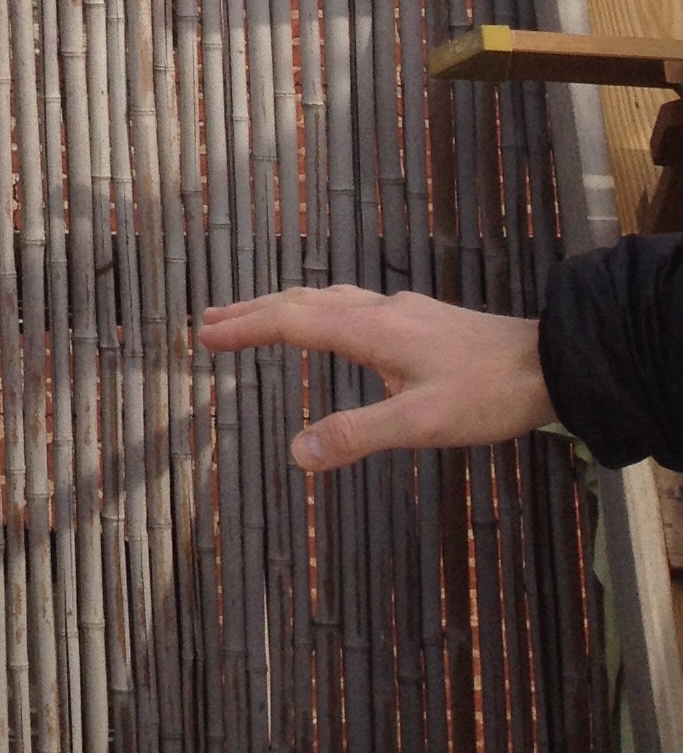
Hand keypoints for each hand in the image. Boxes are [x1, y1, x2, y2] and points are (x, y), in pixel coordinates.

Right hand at [196, 284, 551, 471]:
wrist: (548, 361)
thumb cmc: (486, 394)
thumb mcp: (420, 424)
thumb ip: (357, 435)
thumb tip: (296, 453)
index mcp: (369, 331)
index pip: (290, 321)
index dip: (244, 328)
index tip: (204, 336)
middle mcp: (377, 311)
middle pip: (300, 303)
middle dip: (252, 312)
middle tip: (210, 325)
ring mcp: (399, 311)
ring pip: (326, 299)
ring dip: (283, 308)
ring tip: (256, 319)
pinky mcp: (418, 319)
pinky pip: (350, 305)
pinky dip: (318, 310)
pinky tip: (333, 325)